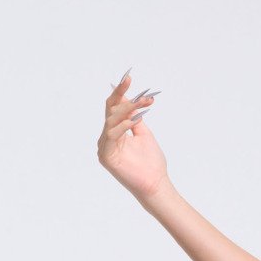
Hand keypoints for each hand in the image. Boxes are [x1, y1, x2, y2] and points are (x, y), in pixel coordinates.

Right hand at [98, 70, 167, 202]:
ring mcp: (104, 147)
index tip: (128, 77)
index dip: (119, 92)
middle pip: (110, 111)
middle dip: (124, 97)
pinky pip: (112, 135)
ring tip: (143, 103)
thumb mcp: (144, 134)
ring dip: (127, 109)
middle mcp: (107, 138)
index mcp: (115, 132)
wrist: (155, 183)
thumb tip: (130, 98)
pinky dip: (123, 126)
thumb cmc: (151, 162)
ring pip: (111, 120)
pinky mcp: (106, 156)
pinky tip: (135, 120)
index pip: (113, 107)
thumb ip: (135, 117)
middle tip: (136, 87)